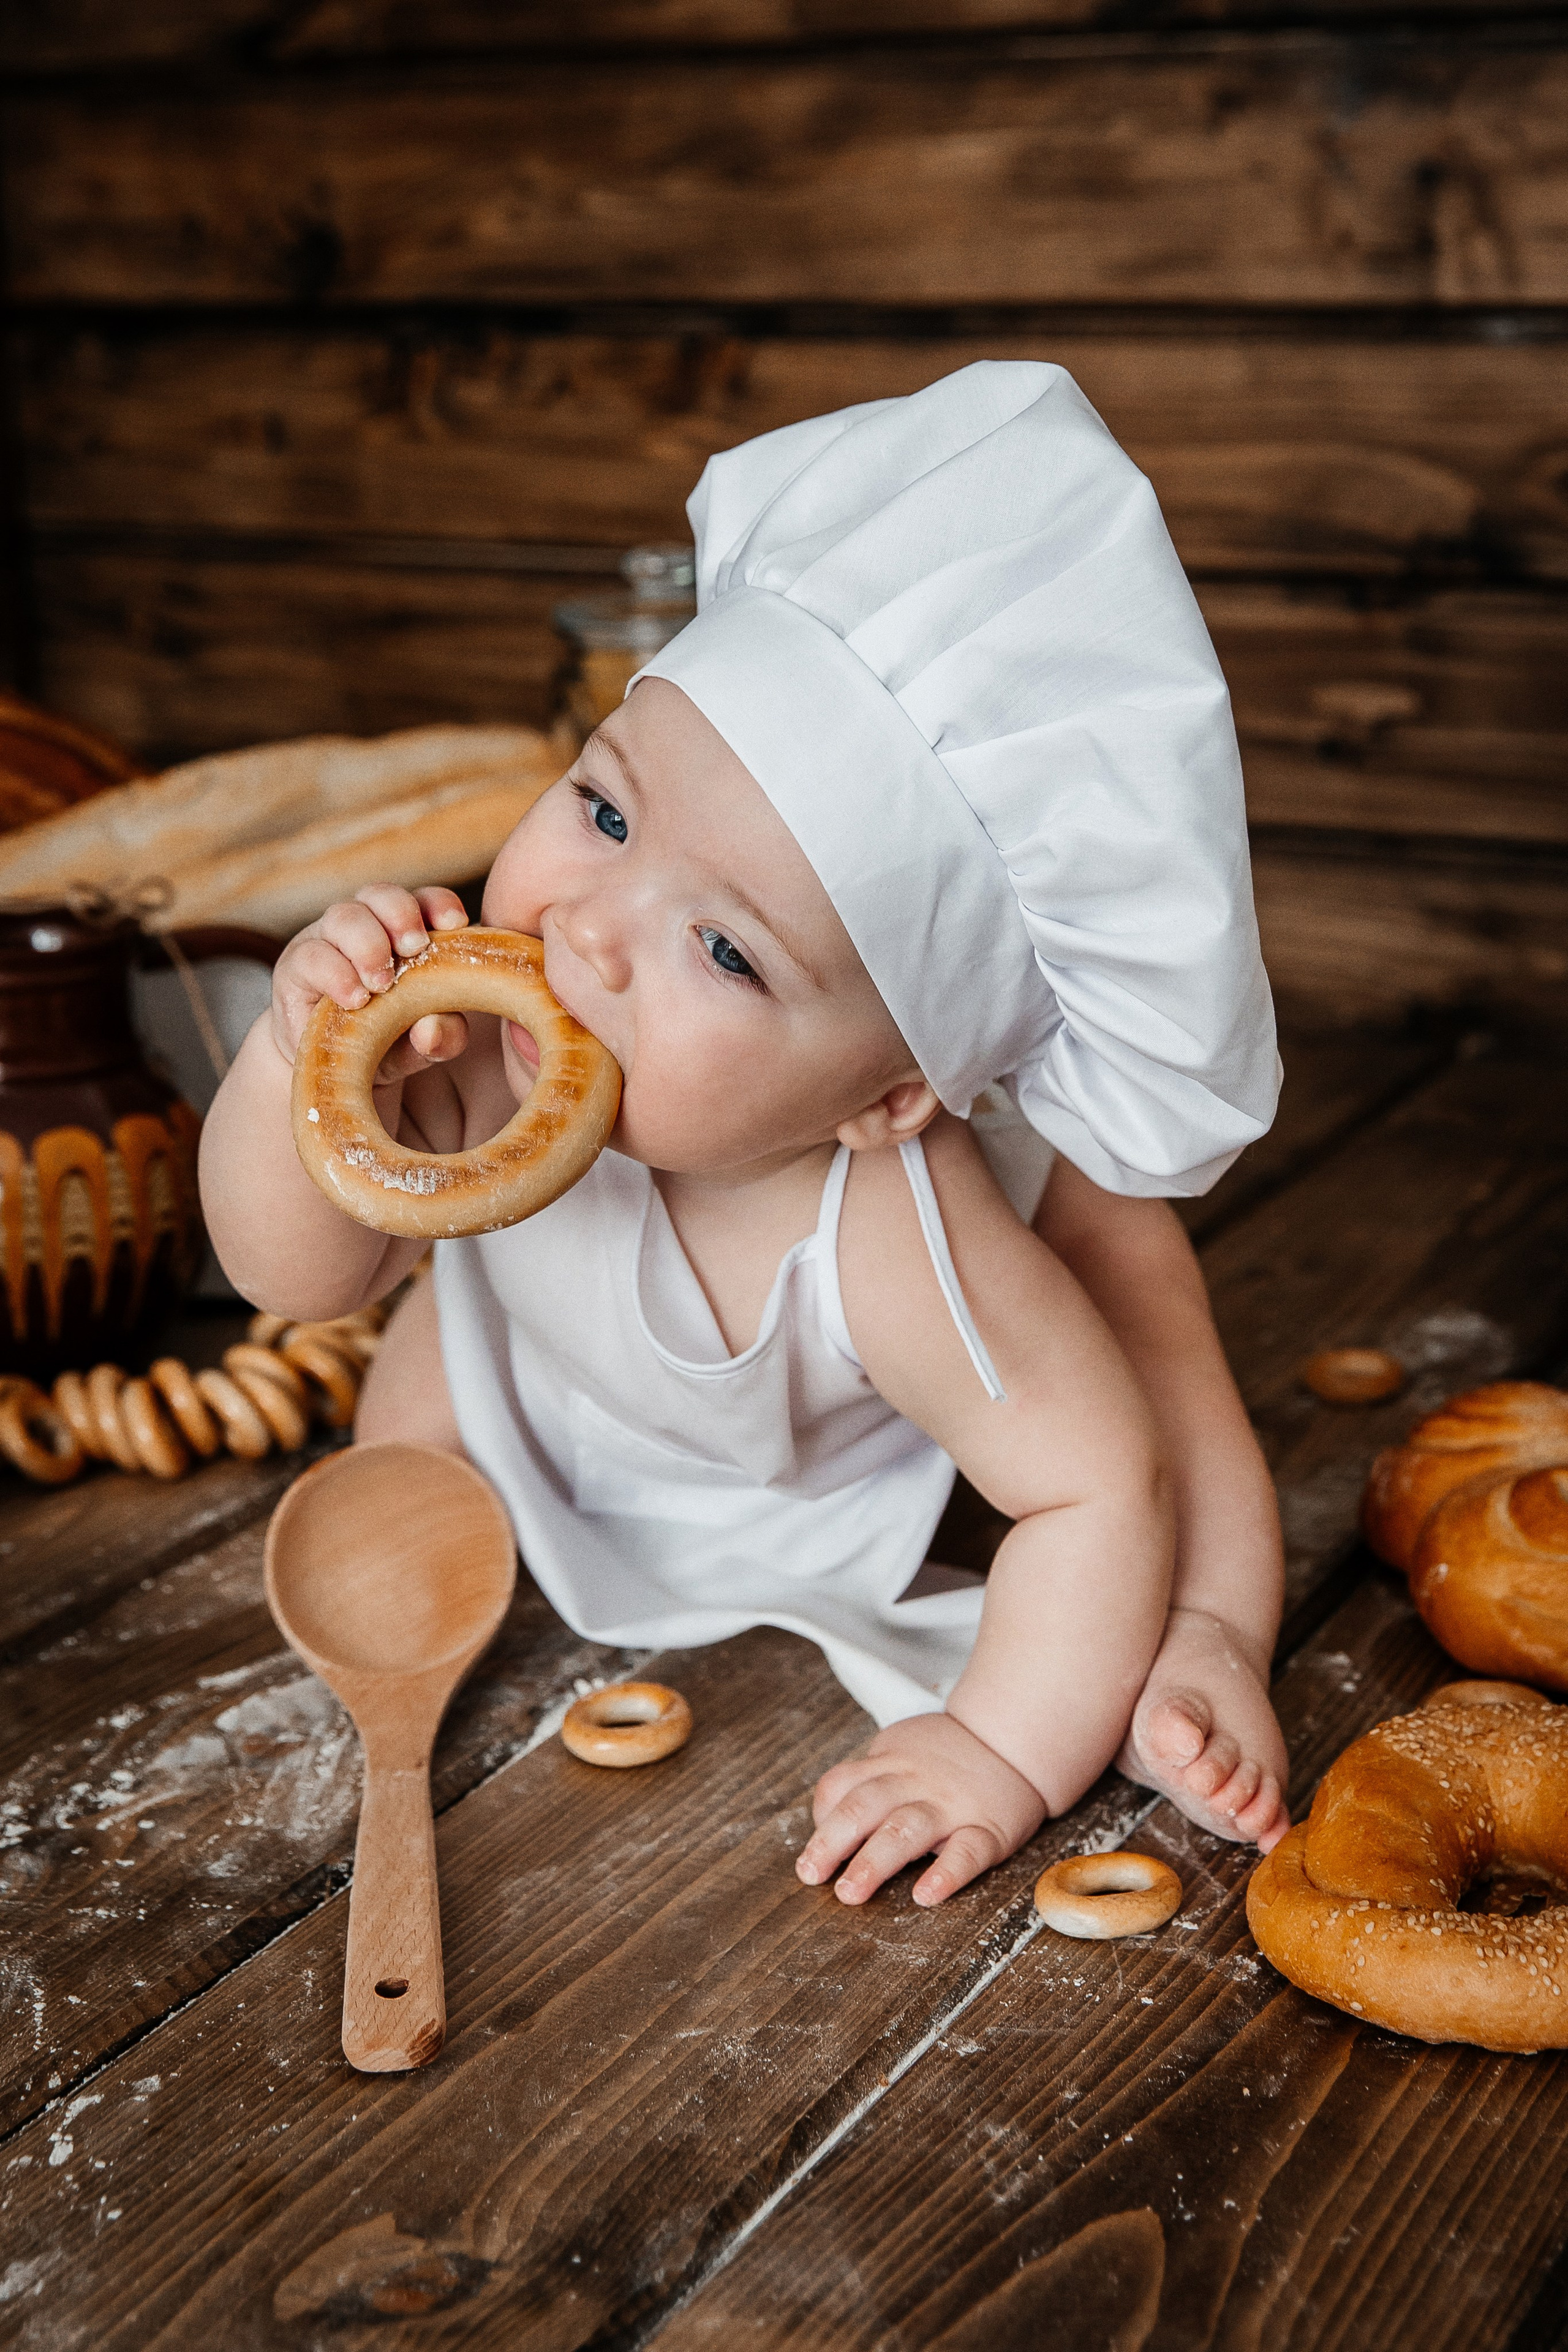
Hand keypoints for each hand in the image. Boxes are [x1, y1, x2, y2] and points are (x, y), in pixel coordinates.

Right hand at [269, 885, 469, 1078]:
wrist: (335, 1073)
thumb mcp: (425, 1045)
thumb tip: (432, 1031)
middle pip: (379, 894)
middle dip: (401, 914)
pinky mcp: (295, 968)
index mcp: (402, 933)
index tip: (454, 924)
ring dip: (368, 945)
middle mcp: (365, 928)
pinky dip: (336, 975)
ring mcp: (327, 942)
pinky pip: (311, 956)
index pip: (423, 900)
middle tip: (415, 948)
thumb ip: (444, 1036)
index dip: (438, 904)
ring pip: (344, 916)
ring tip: (381, 984)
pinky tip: (355, 1000)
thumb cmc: (388, 1046)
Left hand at [796, 1711, 1045, 1907]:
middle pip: (865, 1806)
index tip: (809, 1854)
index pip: (842, 1784)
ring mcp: (951, 1805)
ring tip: (851, 1891)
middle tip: (811, 1875)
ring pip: (906, 1829)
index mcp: (890, 1762)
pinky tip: (926, 1894)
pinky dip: (946, 1874)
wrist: (1012, 1738)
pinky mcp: (988, 1829)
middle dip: (832, 1842)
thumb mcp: (900, 1749)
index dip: (821, 1818)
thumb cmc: (947, 1755)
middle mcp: (915, 1782)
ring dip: (874, 1861)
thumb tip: (825, 1824)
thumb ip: (867, 1779)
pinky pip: (966, 1851)